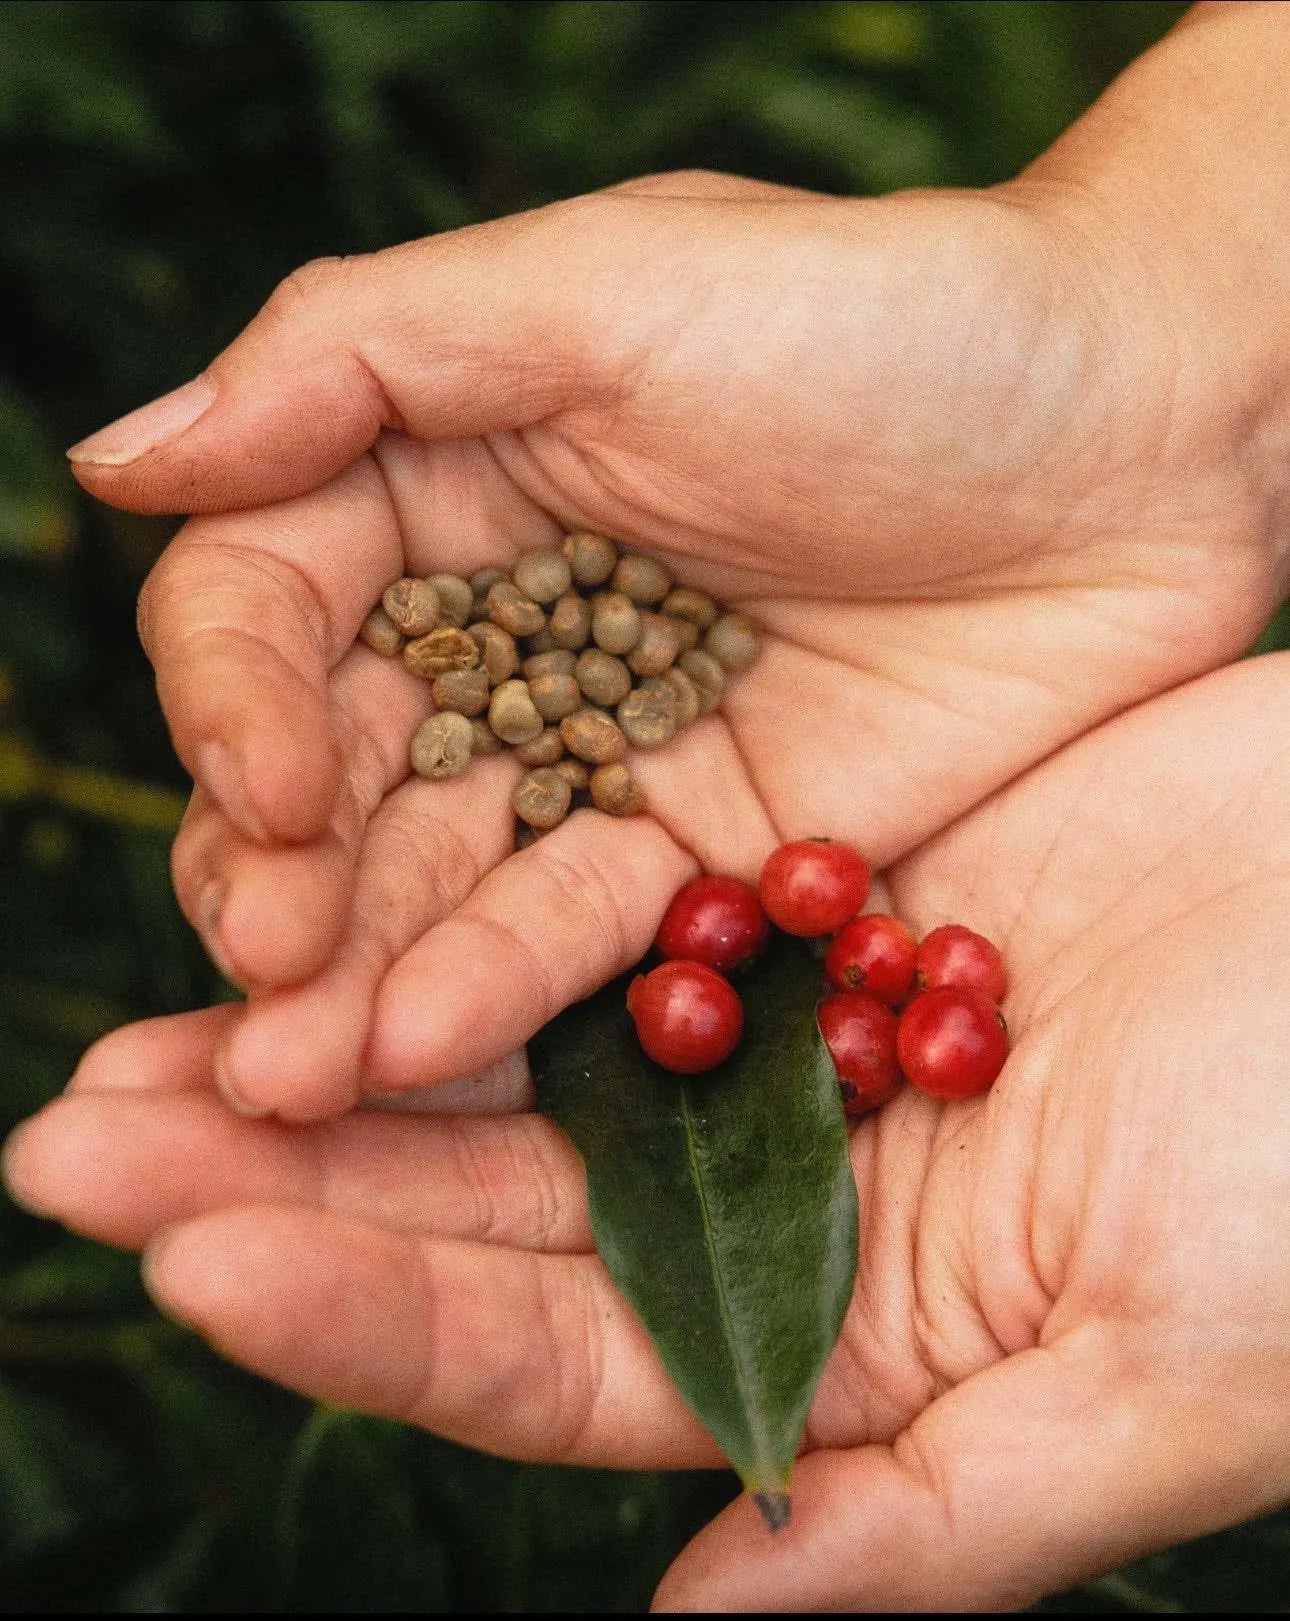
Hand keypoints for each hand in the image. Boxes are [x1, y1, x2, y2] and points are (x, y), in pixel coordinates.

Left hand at [10, 652, 1289, 1606]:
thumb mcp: (1166, 1372)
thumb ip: (943, 1515)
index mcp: (837, 1335)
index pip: (550, 1348)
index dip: (365, 1312)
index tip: (193, 1255)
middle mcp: (784, 1191)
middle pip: (487, 1195)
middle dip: (281, 1169)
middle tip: (77, 1129)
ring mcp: (786, 1031)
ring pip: (514, 1043)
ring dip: (337, 1026)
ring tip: (156, 1014)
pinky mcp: (812, 888)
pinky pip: (611, 891)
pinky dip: (481, 885)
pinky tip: (351, 856)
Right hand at [62, 13, 1285, 1118]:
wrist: (1135, 437)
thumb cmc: (876, 321)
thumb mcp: (606, 288)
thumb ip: (357, 361)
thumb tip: (121, 459)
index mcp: (440, 484)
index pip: (266, 606)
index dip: (236, 700)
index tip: (269, 782)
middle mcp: (497, 632)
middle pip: (328, 770)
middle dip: (278, 872)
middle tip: (260, 962)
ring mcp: (594, 755)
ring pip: (432, 874)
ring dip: (354, 972)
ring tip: (287, 1068)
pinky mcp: (698, 853)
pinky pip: (576, 932)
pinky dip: (499, 987)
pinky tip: (418, 1047)